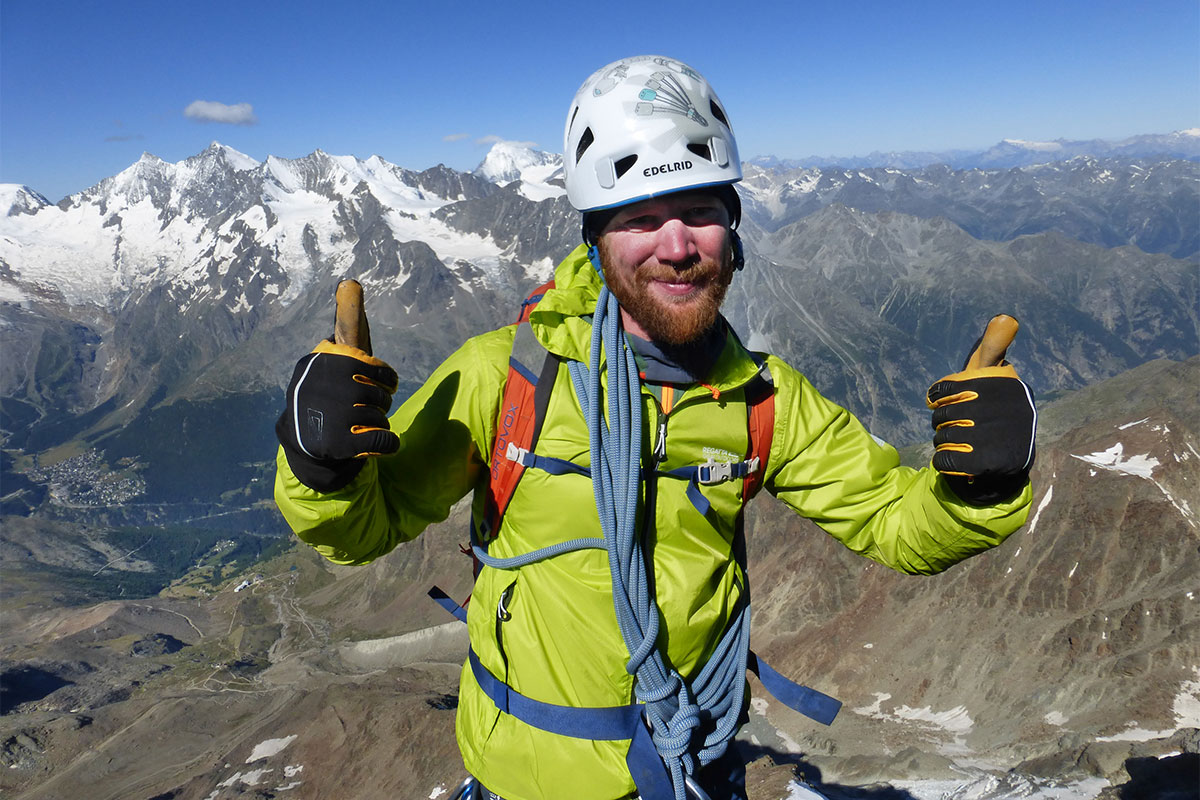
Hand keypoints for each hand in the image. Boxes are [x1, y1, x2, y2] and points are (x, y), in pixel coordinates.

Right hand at [276, 280, 399, 490]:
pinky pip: (385, 441)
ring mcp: (330, 414)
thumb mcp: (339, 354)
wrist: (305, 440)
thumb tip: (350, 282)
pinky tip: (374, 443)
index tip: (376, 384)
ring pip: (381, 417)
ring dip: (377, 423)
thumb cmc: (332, 389)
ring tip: (354, 425)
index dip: (382, 378)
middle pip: (381, 393)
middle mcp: (324, 384)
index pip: (370, 366)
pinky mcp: (337, 443)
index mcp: (325, 360)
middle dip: (378, 402)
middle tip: (359, 408)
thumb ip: (349, 320)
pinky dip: (388, 444)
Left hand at [926, 315, 1035, 503]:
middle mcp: (997, 409)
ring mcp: (992, 438)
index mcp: (998, 385)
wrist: (1014, 457)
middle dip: (943, 421)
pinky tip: (958, 458)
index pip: (944, 389)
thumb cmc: (995, 409)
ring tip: (962, 441)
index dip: (941, 397)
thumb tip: (1005, 316)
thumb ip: (993, 347)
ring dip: (944, 442)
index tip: (948, 401)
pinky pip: (944, 461)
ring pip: (941, 438)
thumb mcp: (993, 375)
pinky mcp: (985, 464)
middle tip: (959, 424)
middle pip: (940, 414)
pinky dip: (944, 462)